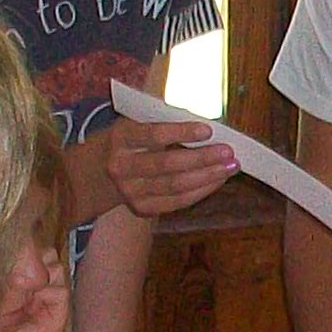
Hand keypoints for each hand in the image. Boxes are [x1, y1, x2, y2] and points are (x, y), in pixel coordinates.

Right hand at [104, 118, 240, 218]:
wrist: (100, 169)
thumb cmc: (131, 140)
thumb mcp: (136, 123)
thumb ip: (164, 123)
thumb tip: (207, 129)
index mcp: (120, 138)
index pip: (153, 135)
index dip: (182, 133)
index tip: (208, 130)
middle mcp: (122, 167)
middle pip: (167, 165)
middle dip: (202, 159)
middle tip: (228, 152)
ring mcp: (130, 192)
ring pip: (175, 186)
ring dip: (208, 177)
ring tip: (231, 166)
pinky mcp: (141, 208)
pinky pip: (177, 202)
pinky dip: (201, 191)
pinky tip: (218, 180)